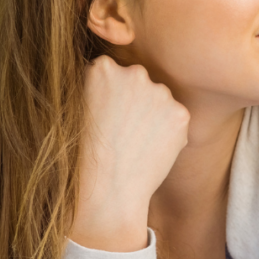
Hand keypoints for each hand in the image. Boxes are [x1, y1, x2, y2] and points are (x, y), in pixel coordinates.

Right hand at [68, 56, 189, 250]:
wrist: (107, 191)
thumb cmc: (83, 155)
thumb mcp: (77, 109)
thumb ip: (97, 87)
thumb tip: (115, 83)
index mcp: (102, 67)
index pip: (111, 72)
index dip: (108, 96)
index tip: (104, 116)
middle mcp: (134, 72)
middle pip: (137, 82)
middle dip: (133, 101)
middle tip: (121, 132)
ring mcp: (160, 92)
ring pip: (159, 100)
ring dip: (152, 116)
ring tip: (134, 144)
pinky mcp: (180, 114)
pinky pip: (175, 119)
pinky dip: (168, 133)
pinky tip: (150, 150)